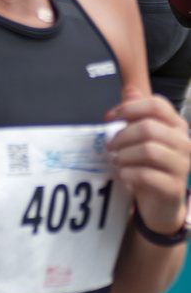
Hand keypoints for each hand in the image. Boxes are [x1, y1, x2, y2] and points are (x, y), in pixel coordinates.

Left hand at [107, 86, 190, 234]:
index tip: (108, 117)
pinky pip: (145, 174)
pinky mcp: (173, 187)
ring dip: (124, 155)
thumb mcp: (141, 138)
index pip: (157, 104)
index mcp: (177, 127)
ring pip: (148, 150)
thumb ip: (137, 114)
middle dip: (122, 136)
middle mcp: (185, 143)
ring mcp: (182, 166)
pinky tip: (122, 174)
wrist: (160, 203)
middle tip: (111, 146)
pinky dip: (127, 173)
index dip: (128, 107)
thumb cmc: (148, 165)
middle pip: (149, 127)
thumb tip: (130, 89)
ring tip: (117, 161)